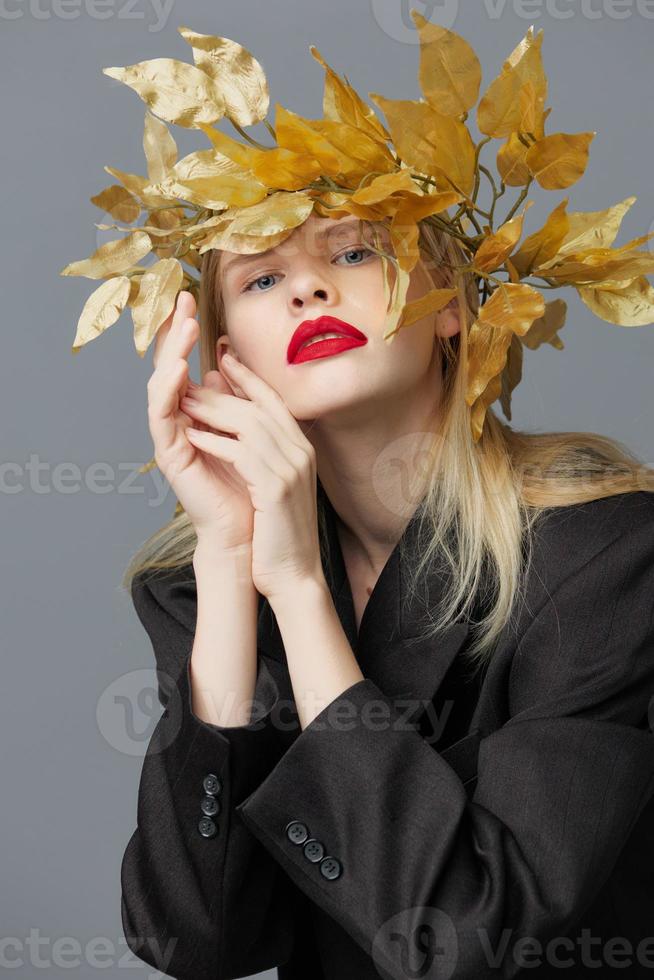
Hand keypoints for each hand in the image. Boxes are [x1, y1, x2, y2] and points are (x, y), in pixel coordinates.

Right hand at [147, 291, 254, 548]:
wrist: (251, 530)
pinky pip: (162, 415)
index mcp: (195, 413)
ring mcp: (171, 436)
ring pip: (162, 385)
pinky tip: (178, 370)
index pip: (185, 363)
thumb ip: (232, 400)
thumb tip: (220, 366)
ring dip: (171, 353)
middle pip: (168, 367)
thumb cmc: (251, 484)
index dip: (186, 331)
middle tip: (180, 298)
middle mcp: (178, 421)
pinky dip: (168, 390)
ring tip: (184, 326)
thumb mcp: (247, 430)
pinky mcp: (169, 454)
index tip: (191, 297)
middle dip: (174, 332)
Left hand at [179, 354, 324, 602]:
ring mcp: (291, 469)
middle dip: (220, 391)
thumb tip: (231, 414)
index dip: (247, 376)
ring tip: (183, 403)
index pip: (273, 400)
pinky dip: (214, 442)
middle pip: (257, 407)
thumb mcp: (269, 483)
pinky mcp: (276, 488)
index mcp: (301, 449)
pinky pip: (241, 453)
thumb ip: (255, 449)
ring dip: (212, 411)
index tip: (222, 358)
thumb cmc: (276, 532)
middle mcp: (301, 453)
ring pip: (248, 424)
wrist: (294, 574)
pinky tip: (192, 437)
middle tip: (188, 380)